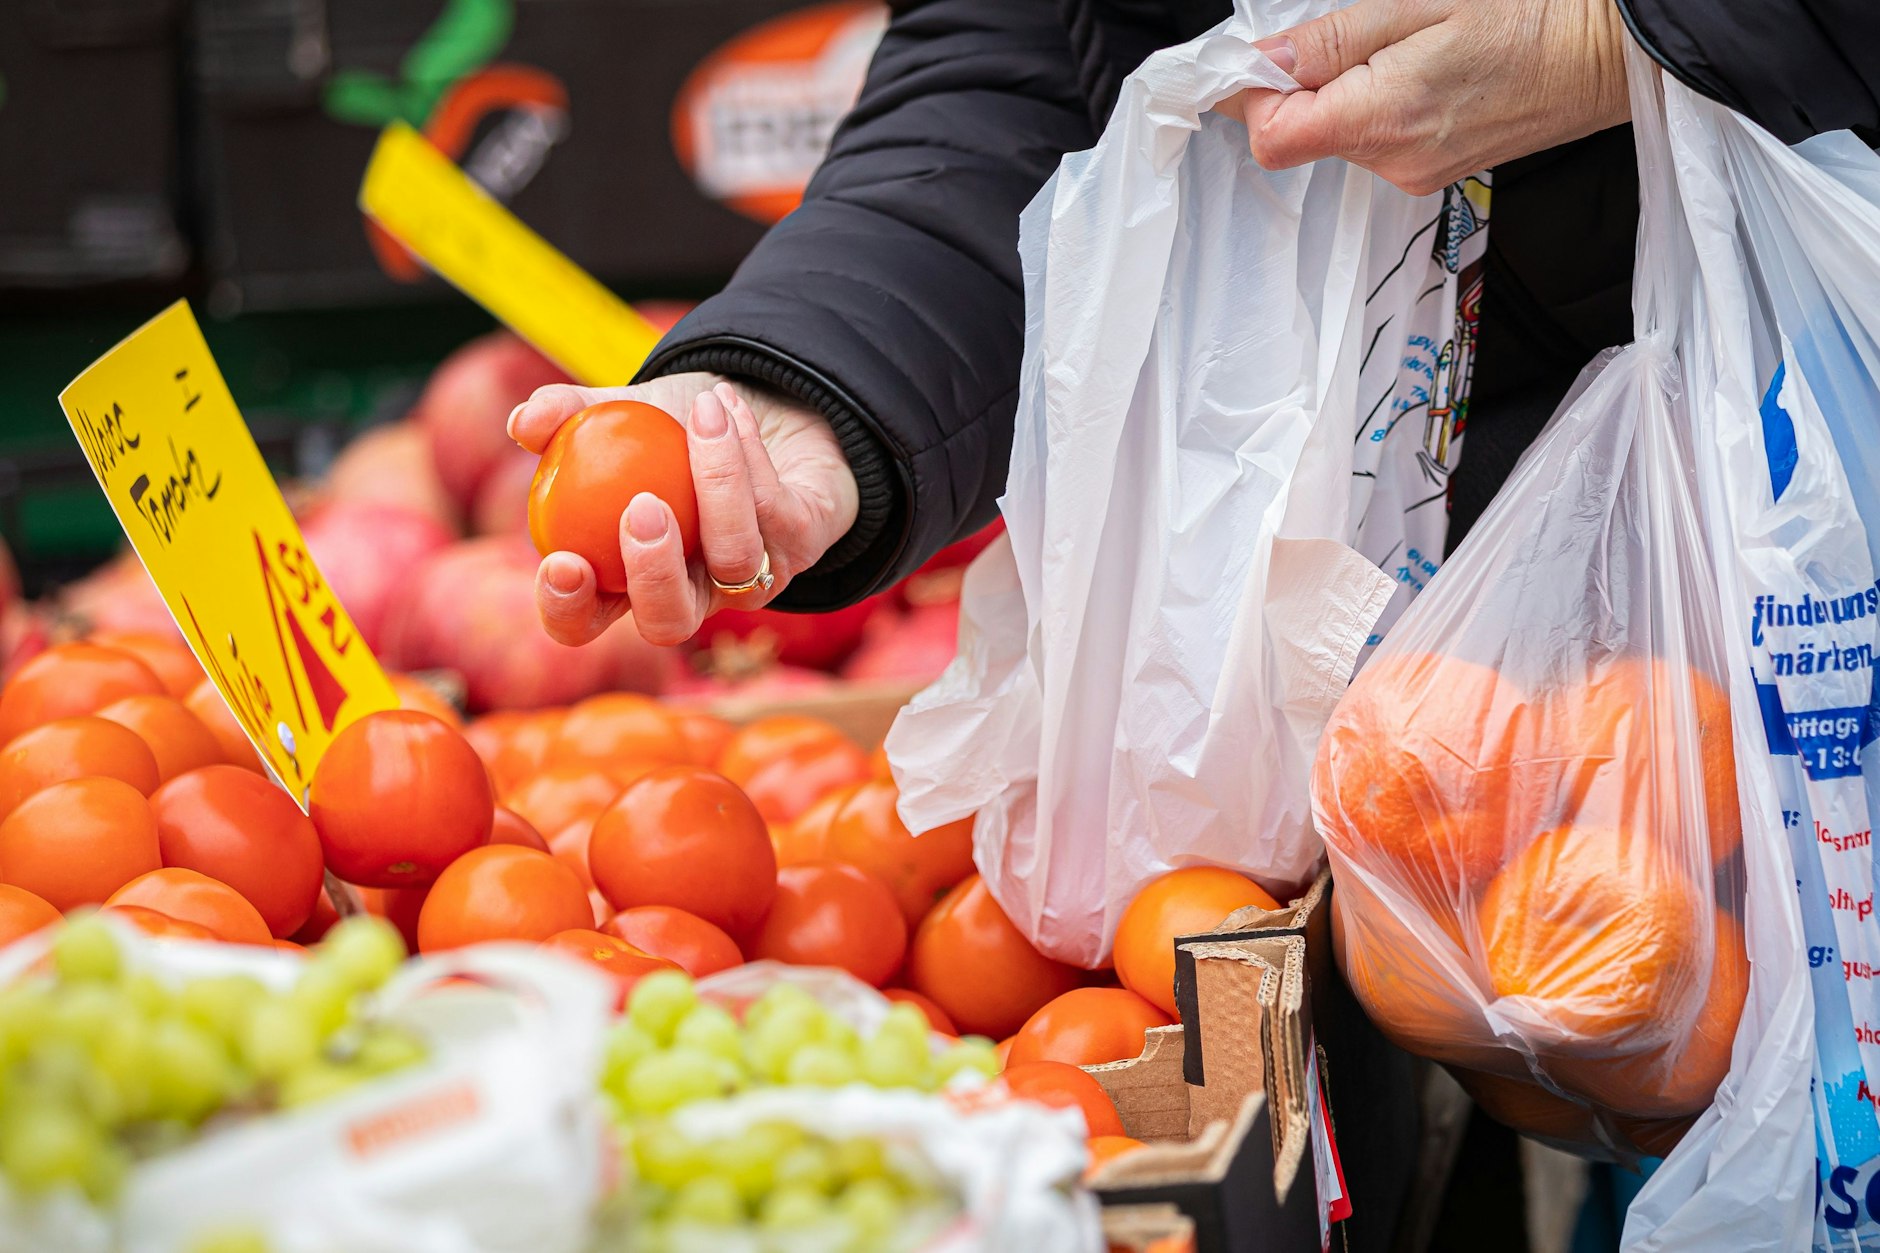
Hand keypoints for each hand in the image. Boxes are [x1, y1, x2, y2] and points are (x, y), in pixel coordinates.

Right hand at [509, 372, 858, 646]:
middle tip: (642, 509)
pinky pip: (774, 510)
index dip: (568, 610)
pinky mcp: (801, 548)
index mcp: (627, 577)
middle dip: (653, 575)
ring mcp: (751, 579)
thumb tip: (522, 423)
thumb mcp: (620, 413)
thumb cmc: (677, 429)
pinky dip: (747, 450)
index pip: (586, 622)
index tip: (562, 562)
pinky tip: (727, 405)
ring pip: (735, 561)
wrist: (770, 410)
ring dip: (718, 482)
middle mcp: (691, 592)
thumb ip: (567, 414)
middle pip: (668, 622)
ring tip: (702, 412)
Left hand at [1220, 0, 1629, 194]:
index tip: (1253, 57)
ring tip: (1399, 47)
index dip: (1249, 93)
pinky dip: (1372, 103)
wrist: (1610, 52)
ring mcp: (1411, 173)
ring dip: (1340, 91)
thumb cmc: (1534, 16)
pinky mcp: (1429, 171)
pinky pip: (1373, 140)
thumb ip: (1332, 40)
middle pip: (1297, 135)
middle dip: (1298, 84)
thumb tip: (1261, 59)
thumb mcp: (1419, 3)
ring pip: (1335, 135)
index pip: (1271, 135)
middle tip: (1344, 33)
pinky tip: (1415, 70)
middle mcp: (1393, 162)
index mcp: (1382, 119)